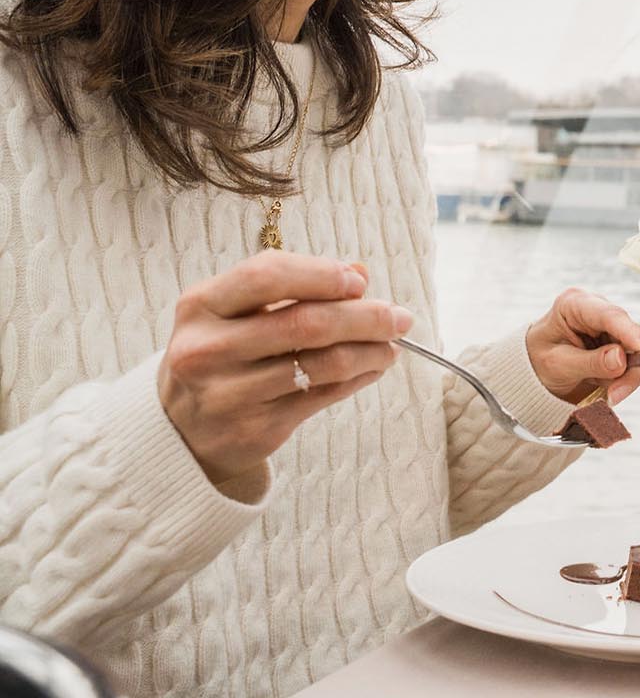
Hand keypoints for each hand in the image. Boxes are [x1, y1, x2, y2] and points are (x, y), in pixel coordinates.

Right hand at [158, 250, 406, 484]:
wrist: (177, 429)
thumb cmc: (220, 353)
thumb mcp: (236, 312)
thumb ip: (294, 287)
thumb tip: (360, 272)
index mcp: (200, 306)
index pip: (267, 275)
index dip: (321, 274)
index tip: (359, 282)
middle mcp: (207, 349)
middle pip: (306, 323)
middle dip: (366, 317)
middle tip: (400, 317)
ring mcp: (229, 394)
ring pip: (324, 364)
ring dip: (371, 351)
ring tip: (391, 344)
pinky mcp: (254, 429)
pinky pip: (324, 396)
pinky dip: (359, 378)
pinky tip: (372, 367)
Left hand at [524, 288, 639, 404]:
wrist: (532, 372)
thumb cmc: (537, 361)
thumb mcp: (557, 365)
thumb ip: (589, 362)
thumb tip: (621, 359)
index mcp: (575, 304)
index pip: (610, 315)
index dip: (631, 333)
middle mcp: (597, 311)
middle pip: (630, 334)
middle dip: (630, 366)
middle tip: (617, 394)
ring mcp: (609, 328)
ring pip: (636, 351)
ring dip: (627, 377)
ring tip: (610, 395)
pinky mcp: (617, 344)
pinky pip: (632, 363)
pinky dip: (624, 380)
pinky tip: (609, 389)